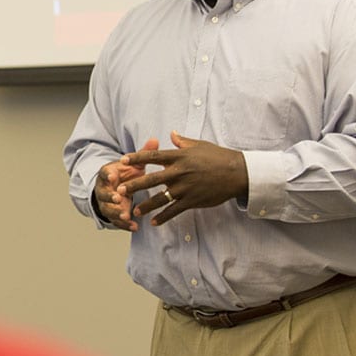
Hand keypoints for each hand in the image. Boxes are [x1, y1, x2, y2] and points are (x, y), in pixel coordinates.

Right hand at [93, 138, 160, 231]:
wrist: (115, 186)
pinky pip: (116, 221)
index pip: (105, 173)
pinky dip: (124, 224)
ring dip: (116, 213)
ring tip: (125, 216)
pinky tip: (134, 226)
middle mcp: (104, 189)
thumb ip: (142, 154)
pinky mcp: (112, 214)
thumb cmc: (125, 173)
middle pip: (103, 193)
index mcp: (108, 174)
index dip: (108, 175)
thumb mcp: (133, 164)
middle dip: (110, 197)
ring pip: (108, 209)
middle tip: (119, 198)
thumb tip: (155, 141)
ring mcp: (106, 203)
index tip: (113, 177)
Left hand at [117, 131, 247, 226]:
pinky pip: (174, 210)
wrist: (236, 172)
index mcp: (179, 157)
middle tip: (119, 190)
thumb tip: (171, 133)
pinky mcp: (192, 201)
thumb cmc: (217, 156)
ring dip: (146, 205)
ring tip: (134, 211)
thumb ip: (182, 141)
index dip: (137, 158)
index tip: (123, 159)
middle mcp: (179, 172)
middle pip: (151, 179)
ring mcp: (185, 188)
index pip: (153, 156)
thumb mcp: (199, 145)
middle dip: (134, 185)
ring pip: (160, 198)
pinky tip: (154, 222)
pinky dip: (164, 217)